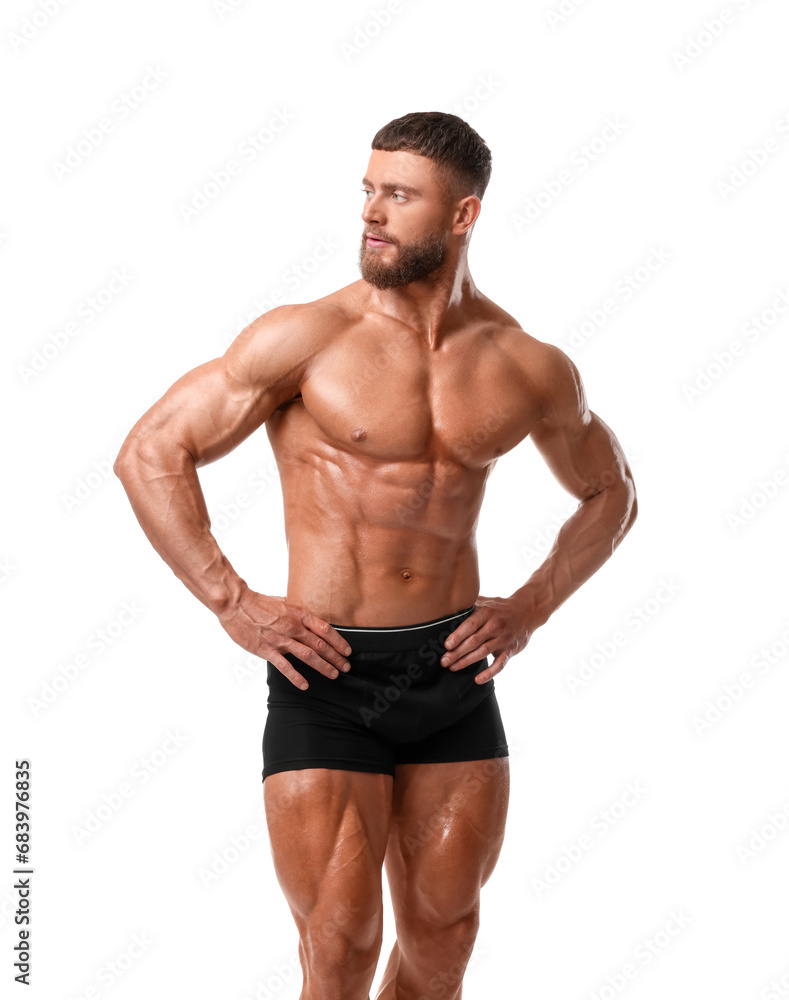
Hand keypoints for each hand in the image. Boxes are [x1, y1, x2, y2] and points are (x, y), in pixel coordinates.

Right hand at [217, 589, 352, 689]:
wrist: (236, 604)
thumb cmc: (257, 602)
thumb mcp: (282, 601)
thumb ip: (294, 609)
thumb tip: (303, 614)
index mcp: (298, 614)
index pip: (325, 629)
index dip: (338, 641)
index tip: (347, 650)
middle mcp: (293, 627)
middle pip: (320, 644)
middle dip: (336, 657)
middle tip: (346, 666)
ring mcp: (281, 640)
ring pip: (308, 656)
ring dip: (323, 666)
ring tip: (334, 675)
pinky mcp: (267, 650)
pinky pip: (285, 666)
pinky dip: (296, 677)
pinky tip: (305, 685)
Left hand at [440, 595, 534, 683]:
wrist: (527, 610)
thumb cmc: (500, 607)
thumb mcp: (485, 601)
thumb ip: (469, 605)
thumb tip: (446, 610)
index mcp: (486, 613)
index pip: (470, 625)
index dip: (457, 636)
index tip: (446, 645)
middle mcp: (495, 626)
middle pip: (473, 641)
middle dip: (457, 652)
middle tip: (444, 661)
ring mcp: (503, 639)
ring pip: (483, 653)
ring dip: (466, 662)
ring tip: (453, 668)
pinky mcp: (510, 650)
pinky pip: (500, 664)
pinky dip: (489, 673)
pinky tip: (478, 680)